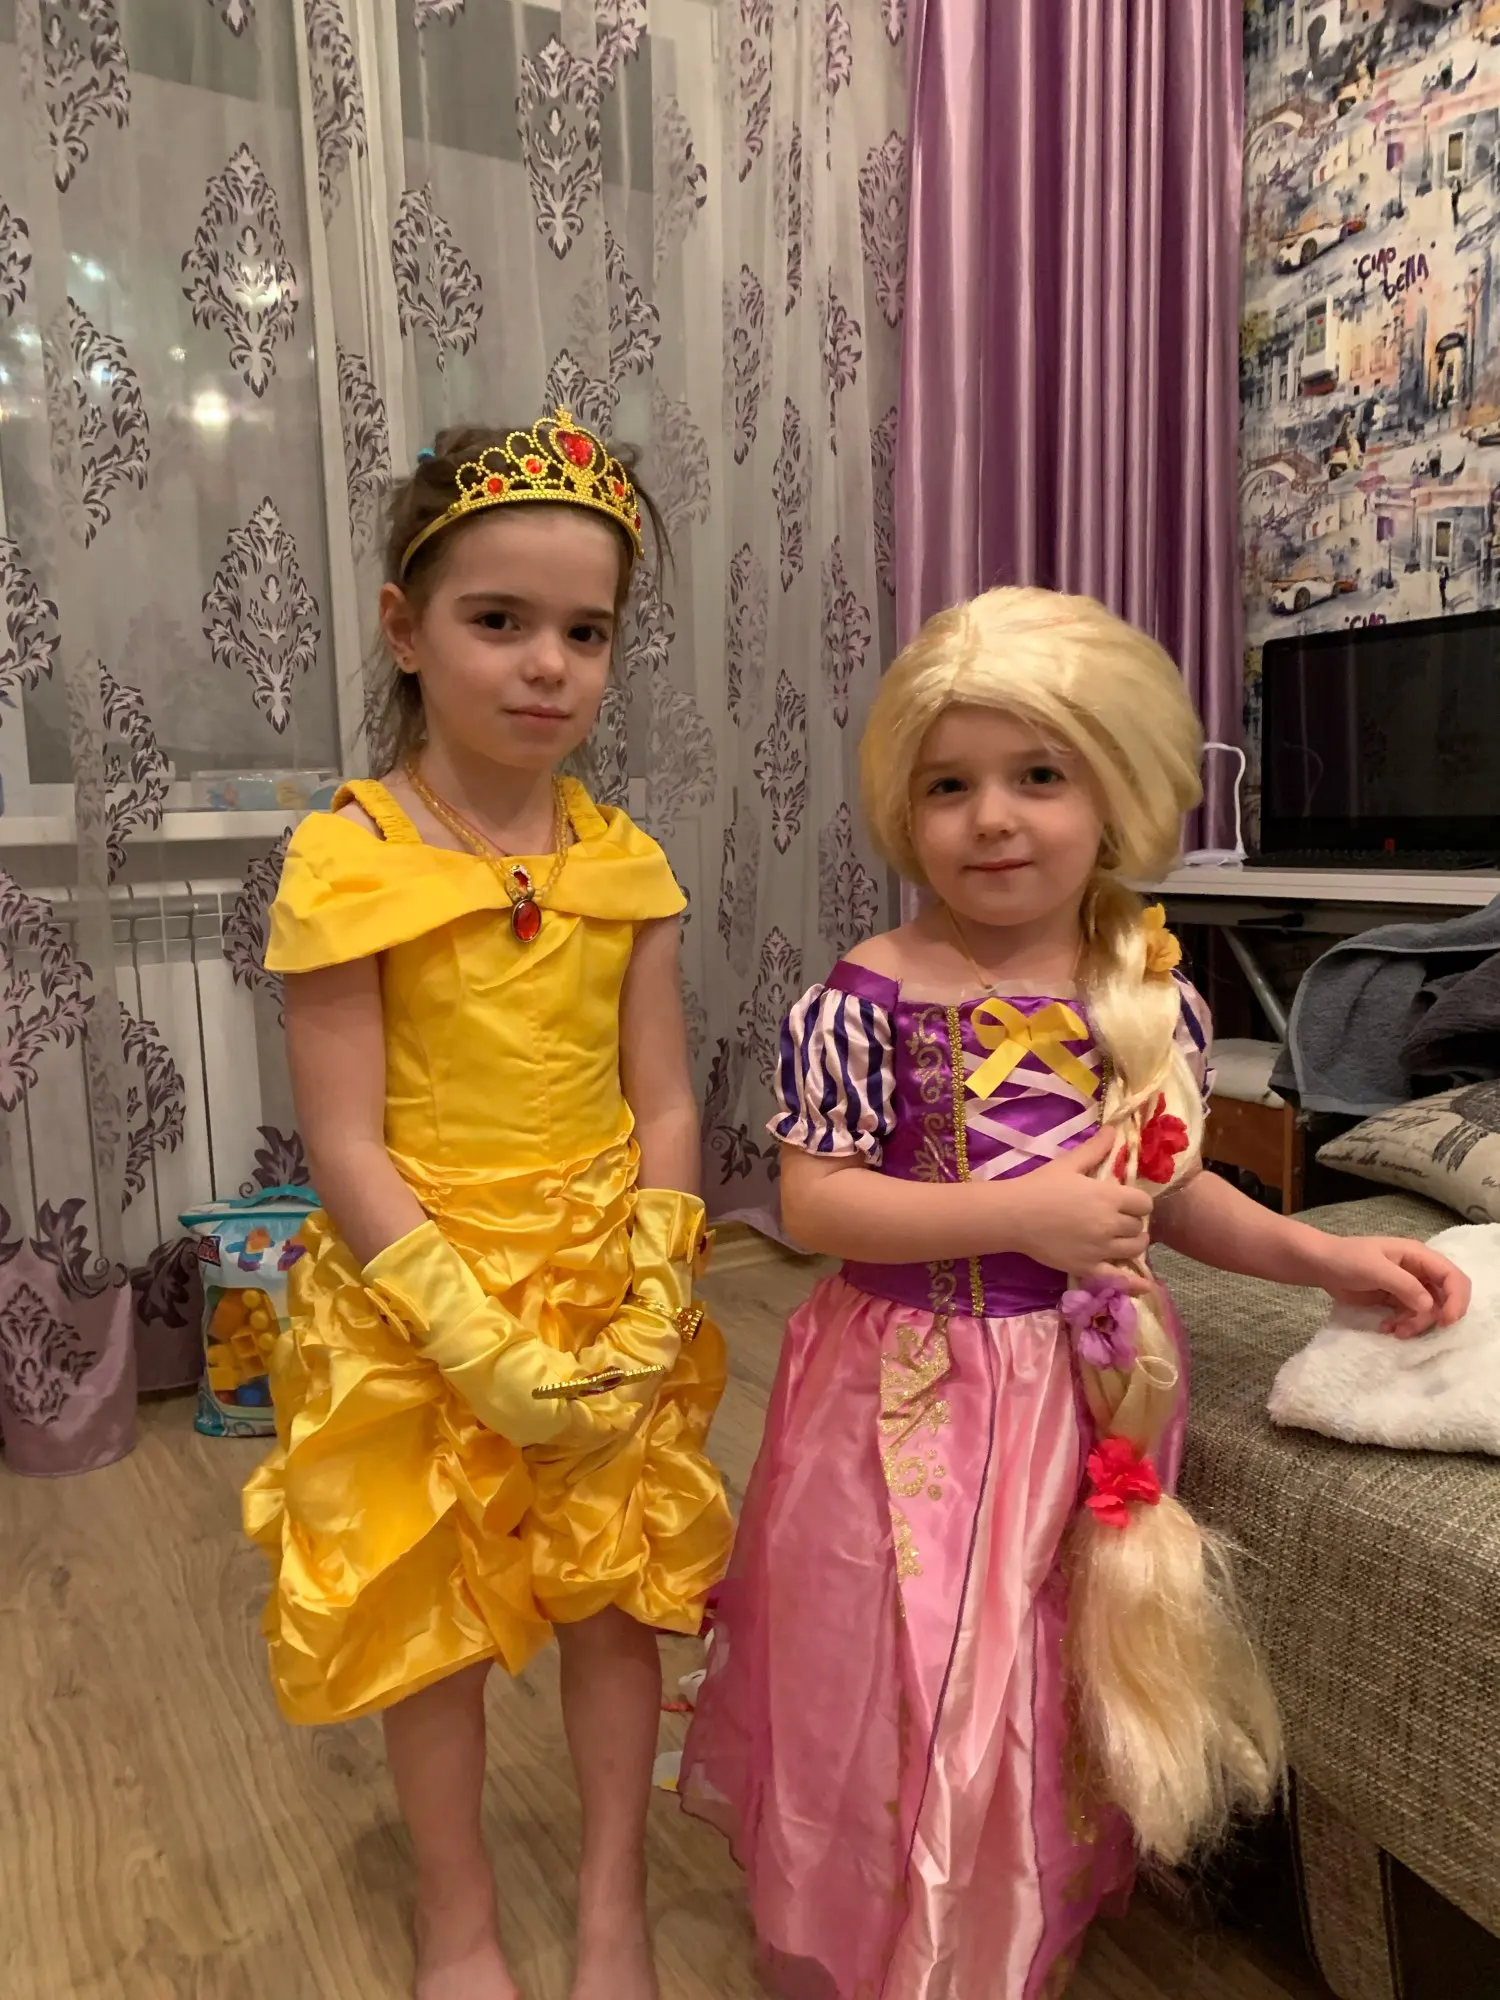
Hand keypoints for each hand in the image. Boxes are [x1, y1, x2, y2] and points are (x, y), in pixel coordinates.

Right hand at [1004, 1128, 1155, 1292]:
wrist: (1014, 1215)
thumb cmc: (1040, 1186)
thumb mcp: (1069, 1163)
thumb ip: (1095, 1148)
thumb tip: (1115, 1129)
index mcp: (1109, 1197)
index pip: (1144, 1203)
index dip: (1138, 1202)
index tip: (1128, 1202)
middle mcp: (1110, 1224)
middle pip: (1139, 1226)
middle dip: (1132, 1222)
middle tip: (1119, 1219)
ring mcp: (1101, 1249)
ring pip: (1134, 1249)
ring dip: (1133, 1244)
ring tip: (1123, 1240)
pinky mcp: (1088, 1267)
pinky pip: (1118, 1279)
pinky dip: (1133, 1283)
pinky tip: (1144, 1286)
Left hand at [1310, 1235, 1471, 1338]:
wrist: (1320, 1265)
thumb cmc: (1347, 1259)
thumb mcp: (1375, 1269)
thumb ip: (1404, 1285)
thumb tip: (1429, 1305)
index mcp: (1419, 1256)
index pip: (1452, 1277)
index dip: (1456, 1299)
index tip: (1446, 1320)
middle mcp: (1419, 1271)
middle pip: (1444, 1298)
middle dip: (1433, 1317)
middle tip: (1410, 1329)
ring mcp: (1408, 1287)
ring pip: (1428, 1311)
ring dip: (1415, 1324)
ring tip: (1394, 1330)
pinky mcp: (1396, 1300)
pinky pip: (1411, 1317)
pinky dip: (1403, 1325)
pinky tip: (1386, 1328)